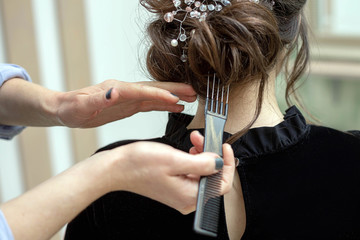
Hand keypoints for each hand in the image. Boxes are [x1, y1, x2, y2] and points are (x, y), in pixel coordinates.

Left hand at [56, 80, 196, 127]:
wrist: (65, 110)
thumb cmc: (70, 108)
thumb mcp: (80, 106)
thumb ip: (98, 99)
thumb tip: (114, 92)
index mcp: (116, 89)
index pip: (142, 90)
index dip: (159, 93)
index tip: (175, 98)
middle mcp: (125, 91)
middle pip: (154, 88)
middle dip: (175, 89)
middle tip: (193, 92)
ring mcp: (128, 97)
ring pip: (155, 95)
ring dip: (173, 96)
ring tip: (191, 98)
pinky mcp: (128, 105)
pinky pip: (149, 104)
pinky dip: (163, 105)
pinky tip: (174, 107)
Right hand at [98, 141, 234, 214]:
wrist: (116, 168)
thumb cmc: (139, 165)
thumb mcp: (175, 159)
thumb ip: (202, 162)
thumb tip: (220, 162)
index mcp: (190, 196)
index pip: (222, 184)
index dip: (227, 164)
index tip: (224, 147)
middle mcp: (187, 199)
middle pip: (212, 177)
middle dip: (211, 155)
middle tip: (202, 138)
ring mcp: (180, 193)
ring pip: (202, 173)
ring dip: (201, 154)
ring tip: (193, 140)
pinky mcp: (174, 186)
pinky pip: (191, 173)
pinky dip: (192, 158)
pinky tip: (187, 148)